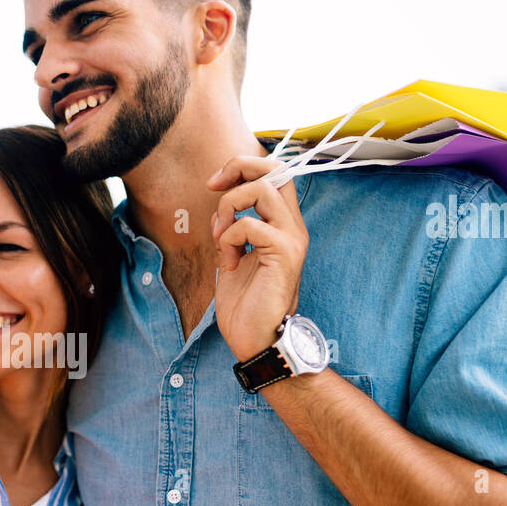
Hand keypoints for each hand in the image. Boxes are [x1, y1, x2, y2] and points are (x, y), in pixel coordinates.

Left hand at [208, 155, 308, 362]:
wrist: (256, 338)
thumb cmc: (245, 302)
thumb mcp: (234, 254)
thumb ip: (234, 227)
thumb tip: (223, 203)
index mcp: (282, 224)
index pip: (274, 173)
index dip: (243, 167)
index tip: (214, 184)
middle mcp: (292, 226)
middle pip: (276, 168)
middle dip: (239, 167)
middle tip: (214, 187)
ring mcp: (292, 238)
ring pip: (263, 190)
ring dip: (230, 207)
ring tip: (220, 237)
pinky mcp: (284, 254)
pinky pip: (249, 226)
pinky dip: (229, 240)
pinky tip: (228, 264)